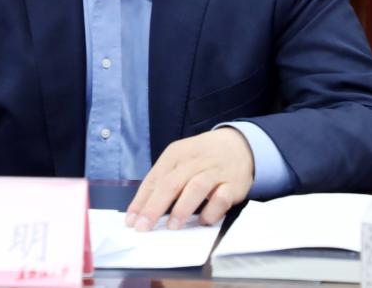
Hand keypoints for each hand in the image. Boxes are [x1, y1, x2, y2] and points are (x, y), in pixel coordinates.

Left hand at [125, 128, 252, 230]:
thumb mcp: (180, 160)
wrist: (239, 145)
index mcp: (175, 154)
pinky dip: (211, 211)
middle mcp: (193, 161)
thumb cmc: (202, 157)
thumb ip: (164, 180)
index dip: (141, 201)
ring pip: (195, 188)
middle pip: (171, 184)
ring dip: (182, 208)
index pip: (154, 179)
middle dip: (154, 207)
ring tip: (172, 227)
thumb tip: (144, 210)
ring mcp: (214, 172)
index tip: (131, 221)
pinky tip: (203, 221)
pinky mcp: (232, 184)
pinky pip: (221, 199)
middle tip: (144, 227)